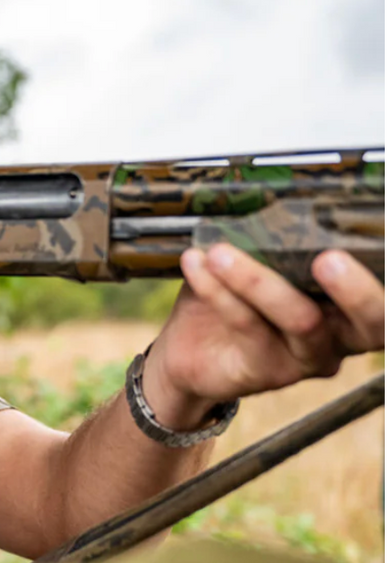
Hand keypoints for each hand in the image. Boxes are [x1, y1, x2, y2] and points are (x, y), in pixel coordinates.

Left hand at [149, 246, 383, 410]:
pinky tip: (196, 263)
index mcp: (349, 303)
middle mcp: (341, 333)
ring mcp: (308, 355)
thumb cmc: (237, 295)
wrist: (191, 349)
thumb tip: (277, 192)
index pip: (383, 285)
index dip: (384, 271)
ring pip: (301, 320)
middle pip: (372, 323)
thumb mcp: (263, 259)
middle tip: (329, 259)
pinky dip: (218, 290)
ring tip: (221, 253)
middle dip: (357, 290)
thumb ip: (279, 238)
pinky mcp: (269, 370)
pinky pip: (248, 325)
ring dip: (259, 280)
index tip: (381, 230)